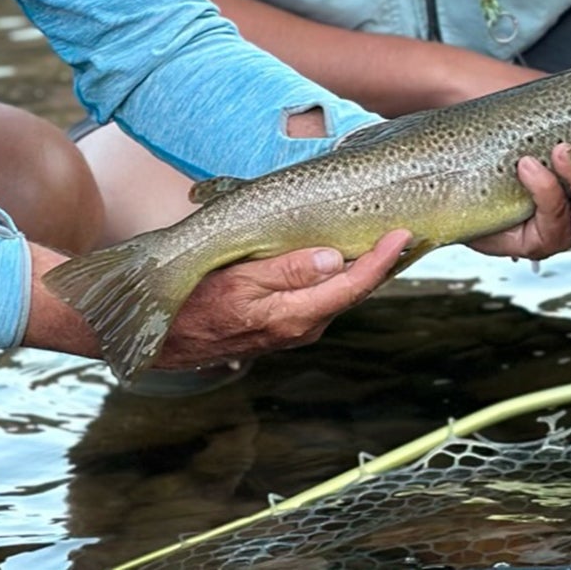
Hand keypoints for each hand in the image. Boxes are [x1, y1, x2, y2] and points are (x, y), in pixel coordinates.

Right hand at [152, 229, 412, 368]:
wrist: (165, 338)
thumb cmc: (193, 305)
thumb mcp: (236, 280)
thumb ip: (285, 270)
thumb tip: (333, 259)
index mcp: (294, 316)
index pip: (351, 285)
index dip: (381, 260)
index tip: (403, 235)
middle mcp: (302, 327)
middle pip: (353, 291)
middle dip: (380, 264)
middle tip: (406, 231)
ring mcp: (294, 329)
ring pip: (338, 295)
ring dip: (360, 270)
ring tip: (381, 240)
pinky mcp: (283, 324)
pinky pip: (321, 298)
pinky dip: (337, 278)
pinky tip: (341, 259)